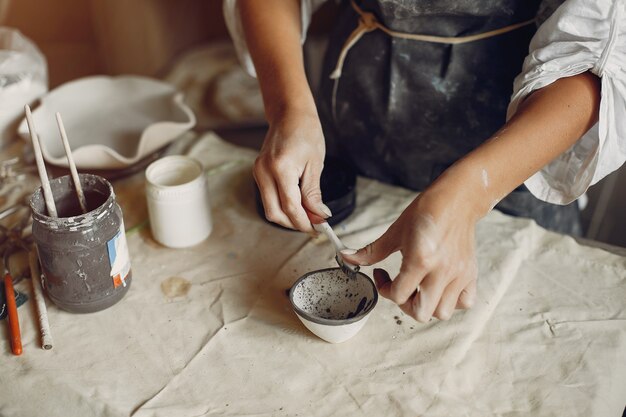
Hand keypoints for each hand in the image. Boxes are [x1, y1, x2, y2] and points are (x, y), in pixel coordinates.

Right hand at [253, 110, 331, 231]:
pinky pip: (268, 198)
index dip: (304, 222)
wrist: (290, 114)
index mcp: (280, 167)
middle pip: (275, 213)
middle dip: (294, 224)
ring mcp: (258, 172)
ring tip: (308, 216)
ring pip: (270, 208)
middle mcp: (264, 171)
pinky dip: (282, 206)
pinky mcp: (258, 173)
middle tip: (314, 226)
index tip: (318, 229)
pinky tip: (298, 205)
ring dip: (288, 217)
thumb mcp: (315, 164)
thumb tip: (319, 216)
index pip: (290, 206)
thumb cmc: (306, 132)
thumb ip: (313, 193)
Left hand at [341, 186, 478, 321]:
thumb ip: (371, 251)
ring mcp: (459, 274)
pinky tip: (439, 288)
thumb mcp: (395, 231)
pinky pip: (465, 302)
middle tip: (400, 288)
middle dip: (404, 305)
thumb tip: (347, 257)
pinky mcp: (470, 274)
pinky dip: (451, 302)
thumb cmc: (426, 212)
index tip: (382, 276)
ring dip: (427, 305)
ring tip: (419, 289)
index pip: (398, 295)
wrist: (456, 200)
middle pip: (421, 312)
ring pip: (442, 312)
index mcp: (421, 259)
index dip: (384, 288)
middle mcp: (442, 271)